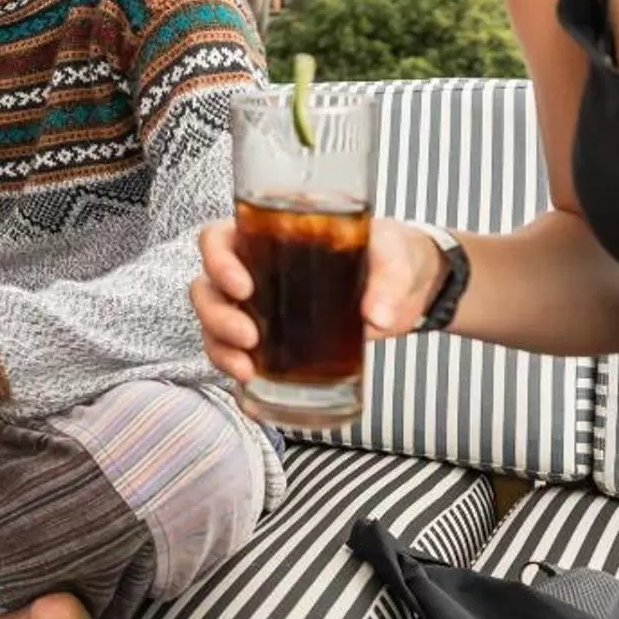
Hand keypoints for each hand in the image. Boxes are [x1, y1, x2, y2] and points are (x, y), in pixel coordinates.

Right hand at [191, 219, 444, 386]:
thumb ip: (390, 279)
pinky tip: (249, 384)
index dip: (218, 261)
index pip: (219, 238)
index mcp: (272, 233)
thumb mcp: (396, 254)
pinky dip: (233, 369)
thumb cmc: (394, 254)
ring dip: (219, 346)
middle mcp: (256, 267)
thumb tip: (378, 317)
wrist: (411, 288)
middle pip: (207, 286)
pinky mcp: (274, 339)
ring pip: (213, 322)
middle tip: (249, 337)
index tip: (244, 286)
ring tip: (248, 369)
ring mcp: (261, 306)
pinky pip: (235, 352)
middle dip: (217, 315)